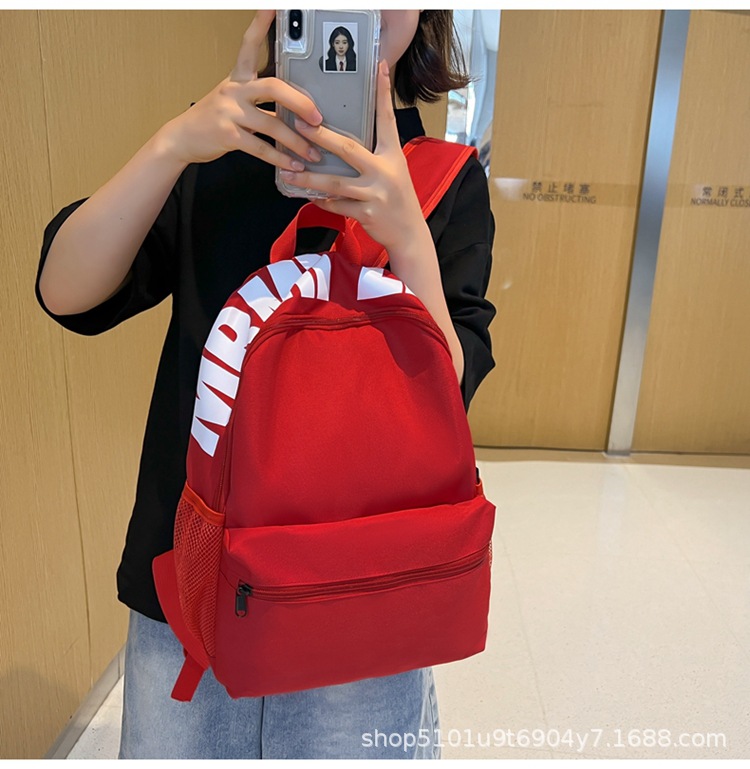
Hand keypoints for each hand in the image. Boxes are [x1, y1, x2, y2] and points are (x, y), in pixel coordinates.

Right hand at [160, 10, 323, 168]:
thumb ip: (261, 99)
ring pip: (272, 124)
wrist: (182, 138)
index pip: (250, 44)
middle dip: (300, 103)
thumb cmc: (213, 118)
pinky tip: (294, 165)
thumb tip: (296, 107)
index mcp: (238, 77)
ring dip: (296, 142)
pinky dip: (280, 159)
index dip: (261, 24)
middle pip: (273, 87)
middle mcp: (234, 90)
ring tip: (313, 153)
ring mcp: (230, 112)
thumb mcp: (233, 99)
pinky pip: (261, 148)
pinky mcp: (228, 135)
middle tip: (318, 118)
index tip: (274, 7)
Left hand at [278, 60, 427, 253]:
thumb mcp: (393, 168)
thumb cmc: (397, 197)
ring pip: (335, 183)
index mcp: (392, 155)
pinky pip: (337, 205)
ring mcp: (375, 194)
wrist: (409, 233)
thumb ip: (374, 152)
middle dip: (321, 137)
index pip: (387, 119)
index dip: (383, 92)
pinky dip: (321, 201)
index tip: (380, 66)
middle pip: (348, 149)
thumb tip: (344, 137)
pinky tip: (307, 196)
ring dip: (310, 178)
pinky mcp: (366, 214)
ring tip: (289, 172)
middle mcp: (384, 172)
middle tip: (299, 126)